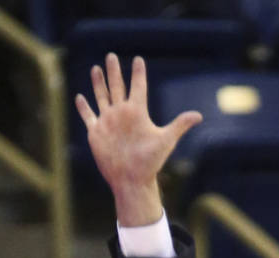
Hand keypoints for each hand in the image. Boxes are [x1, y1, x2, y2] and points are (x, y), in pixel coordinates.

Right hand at [74, 54, 201, 224]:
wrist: (132, 180)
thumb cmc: (150, 162)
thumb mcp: (166, 140)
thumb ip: (179, 125)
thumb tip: (199, 116)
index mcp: (137, 113)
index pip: (137, 87)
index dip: (138, 73)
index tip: (138, 60)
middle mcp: (121, 114)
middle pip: (117, 87)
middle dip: (114, 72)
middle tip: (111, 56)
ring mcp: (108, 122)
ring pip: (101, 97)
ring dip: (98, 84)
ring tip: (96, 69)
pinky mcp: (96, 133)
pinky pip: (88, 116)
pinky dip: (83, 107)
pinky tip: (80, 97)